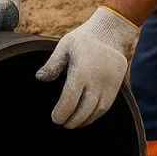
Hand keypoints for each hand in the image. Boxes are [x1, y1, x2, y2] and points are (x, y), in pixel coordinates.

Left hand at [36, 6, 137, 128]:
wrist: (111, 32)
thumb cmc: (84, 39)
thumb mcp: (64, 46)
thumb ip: (52, 64)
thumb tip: (40, 78)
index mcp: (81, 71)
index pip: (70, 99)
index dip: (62, 112)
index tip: (55, 118)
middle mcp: (96, 80)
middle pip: (84, 109)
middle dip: (72, 120)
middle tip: (62, 123)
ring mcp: (108, 85)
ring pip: (96, 111)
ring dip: (84, 120)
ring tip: (73, 123)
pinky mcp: (116, 86)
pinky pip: (106, 106)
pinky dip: (95, 115)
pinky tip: (86, 117)